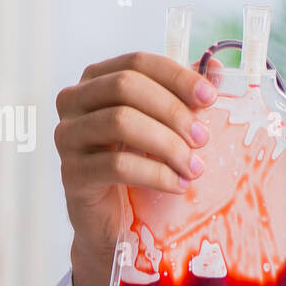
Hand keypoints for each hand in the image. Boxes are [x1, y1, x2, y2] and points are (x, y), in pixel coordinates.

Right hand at [54, 52, 221, 285]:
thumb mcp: (165, 126)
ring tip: (195, 167)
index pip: (136, 62)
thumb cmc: (141, 166)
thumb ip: (185, 96)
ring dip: (167, 144)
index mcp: (96, 80)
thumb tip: (218, 68)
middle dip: (172, 111)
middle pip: (125, 87)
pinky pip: (116, 165)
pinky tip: (178, 186)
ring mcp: (67, 137)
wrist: (115, 222)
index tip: (210, 98)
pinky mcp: (71, 174)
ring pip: (120, 122)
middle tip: (203, 138)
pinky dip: (155, 174)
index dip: (176, 76)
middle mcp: (73, 102)